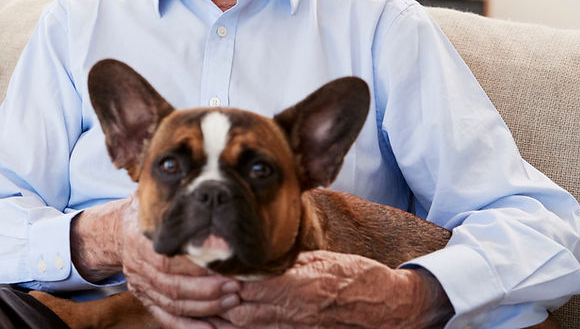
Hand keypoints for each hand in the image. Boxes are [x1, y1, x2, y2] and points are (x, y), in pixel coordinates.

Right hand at [71, 196, 240, 327]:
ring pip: (172, 304)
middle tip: (236, 289)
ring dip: (204, 307)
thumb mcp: (157, 201)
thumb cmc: (146, 213)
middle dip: (208, 291)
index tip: (228, 270)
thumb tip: (205, 184)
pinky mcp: (144, 298)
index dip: (200, 270)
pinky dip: (187, 327)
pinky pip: (165, 317)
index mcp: (143, 240)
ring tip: (231, 302)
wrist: (116, 231)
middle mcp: (139, 265)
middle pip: (173, 286)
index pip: (171, 262)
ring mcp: (140, 285)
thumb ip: (176, 200)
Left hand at [214, 250, 452, 328]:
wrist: (390, 309)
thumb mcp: (322, 258)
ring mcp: (295, 328)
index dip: (221, 275)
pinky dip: (239, 326)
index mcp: (299, 286)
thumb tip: (256, 257)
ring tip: (197, 302)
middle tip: (189, 282)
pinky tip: (225, 318)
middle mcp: (294, 312)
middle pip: (238, 309)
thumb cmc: (359, 278)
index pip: (248, 283)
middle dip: (212, 298)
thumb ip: (288, 261)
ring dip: (219, 315)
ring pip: (243, 326)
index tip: (200, 262)